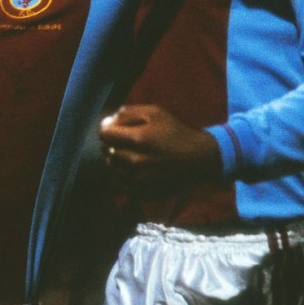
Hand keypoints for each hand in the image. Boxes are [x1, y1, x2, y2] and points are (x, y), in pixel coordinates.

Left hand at [99, 104, 221, 190]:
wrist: (198, 160)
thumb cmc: (176, 132)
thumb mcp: (155, 113)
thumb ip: (128, 112)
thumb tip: (108, 120)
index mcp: (138, 139)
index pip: (104, 135)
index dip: (107, 129)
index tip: (114, 128)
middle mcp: (135, 161)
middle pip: (107, 151)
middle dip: (112, 143)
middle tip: (125, 140)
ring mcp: (138, 180)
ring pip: (111, 167)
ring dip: (116, 159)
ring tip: (131, 153)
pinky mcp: (142, 192)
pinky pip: (119, 182)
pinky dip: (122, 174)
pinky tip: (135, 167)